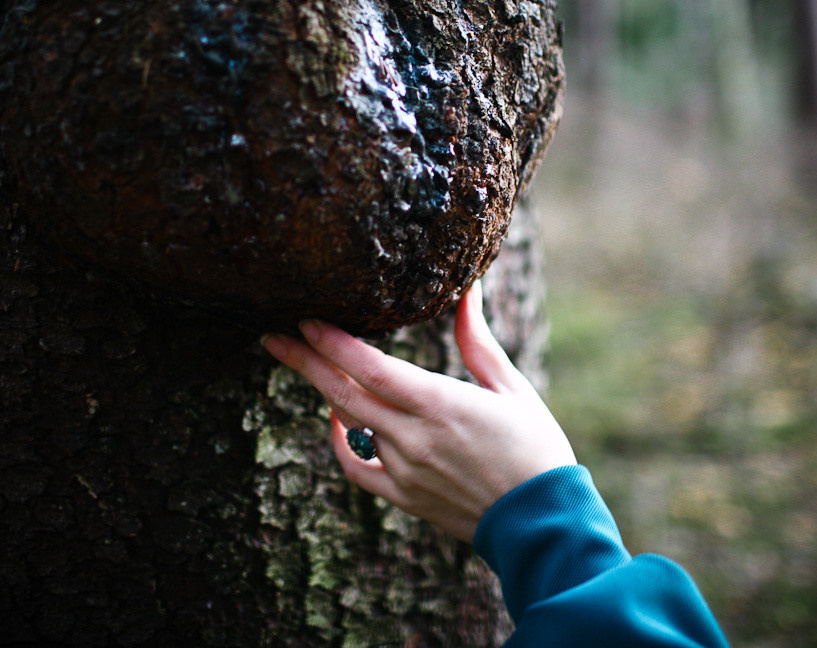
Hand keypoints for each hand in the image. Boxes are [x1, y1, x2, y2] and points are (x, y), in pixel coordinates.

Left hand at [261, 283, 575, 541]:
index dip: (333, 342)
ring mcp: (404, 470)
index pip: (371, 367)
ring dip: (325, 391)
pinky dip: (341, 442)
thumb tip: (465, 291)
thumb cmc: (536, 448)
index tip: (306, 319)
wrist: (542, 524)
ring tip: (303, 363)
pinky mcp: (404, 496)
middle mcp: (413, 437)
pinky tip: (340, 419)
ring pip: (348, 425)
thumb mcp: (511, 387)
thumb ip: (477, 340)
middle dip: (305, 361)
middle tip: (274, 336)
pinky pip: (356, 468)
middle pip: (343, 392)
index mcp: (440, 404)